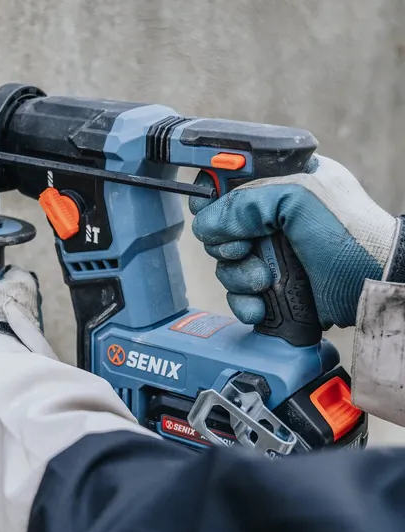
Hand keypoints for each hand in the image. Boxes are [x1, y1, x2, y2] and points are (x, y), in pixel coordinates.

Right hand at [190, 155, 398, 328]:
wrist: (373, 287)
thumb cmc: (351, 236)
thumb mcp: (299, 198)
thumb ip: (246, 201)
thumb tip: (206, 223)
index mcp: (281, 183)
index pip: (229, 179)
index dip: (211, 191)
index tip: (206, 207)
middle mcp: (271, 216)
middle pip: (220, 226)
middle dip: (226, 243)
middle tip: (244, 249)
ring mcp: (270, 251)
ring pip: (225, 262)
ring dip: (237, 275)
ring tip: (264, 281)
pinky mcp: (272, 283)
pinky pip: (237, 291)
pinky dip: (243, 300)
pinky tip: (260, 305)